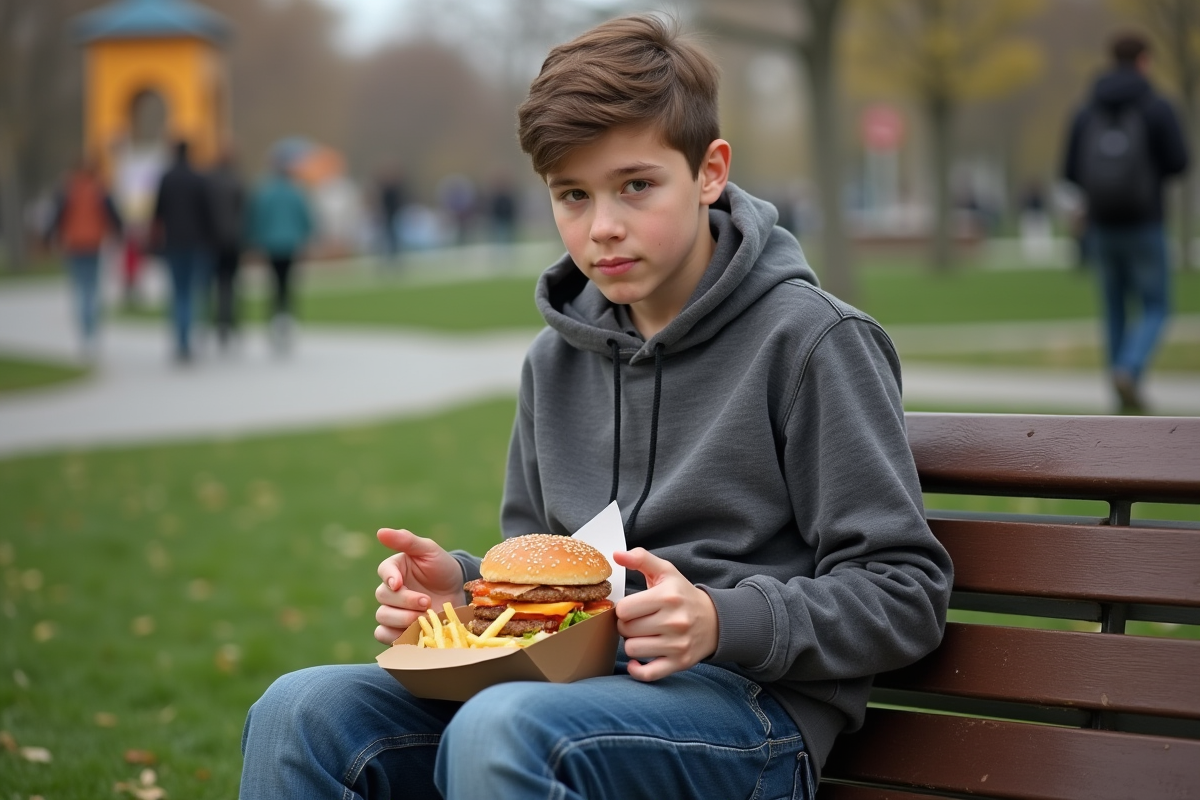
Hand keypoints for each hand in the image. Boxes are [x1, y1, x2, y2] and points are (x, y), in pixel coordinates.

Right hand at [374, 528, 464, 643]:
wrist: (460, 592)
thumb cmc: (443, 567)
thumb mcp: (429, 550)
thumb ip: (406, 540)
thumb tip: (380, 532)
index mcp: (395, 568)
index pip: (384, 571)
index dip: (389, 578)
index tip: (398, 583)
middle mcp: (391, 590)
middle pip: (383, 597)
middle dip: (405, 601)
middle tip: (427, 601)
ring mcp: (394, 610)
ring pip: (382, 618)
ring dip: (402, 619)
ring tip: (424, 618)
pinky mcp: (399, 629)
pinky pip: (384, 636)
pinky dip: (395, 636)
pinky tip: (414, 632)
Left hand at [613, 548, 718, 681]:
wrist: (715, 620)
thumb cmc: (683, 594)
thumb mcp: (666, 571)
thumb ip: (641, 559)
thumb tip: (616, 554)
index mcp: (667, 597)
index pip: (624, 609)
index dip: (623, 609)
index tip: (632, 608)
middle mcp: (674, 621)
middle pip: (626, 630)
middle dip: (627, 626)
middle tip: (638, 621)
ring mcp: (678, 644)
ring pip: (632, 650)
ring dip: (632, 644)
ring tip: (643, 635)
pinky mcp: (679, 663)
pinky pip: (647, 674)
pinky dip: (638, 669)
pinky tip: (638, 659)